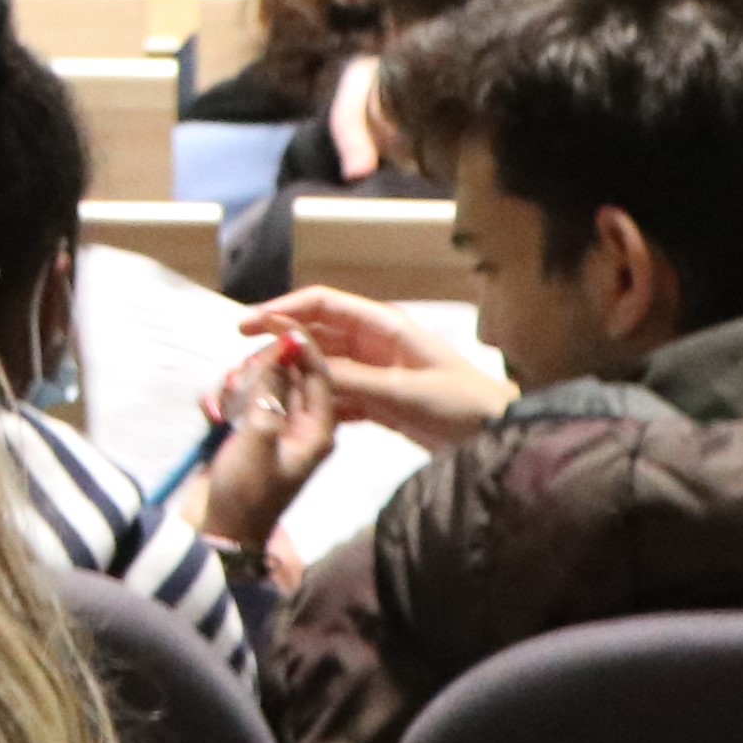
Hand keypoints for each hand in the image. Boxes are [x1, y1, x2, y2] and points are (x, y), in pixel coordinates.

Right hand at [191, 328, 344, 567]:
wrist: (216, 539)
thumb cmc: (245, 495)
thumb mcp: (259, 438)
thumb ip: (271, 390)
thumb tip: (281, 348)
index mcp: (318, 429)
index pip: (318, 369)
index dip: (296, 340)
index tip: (267, 320)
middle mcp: (301, 425)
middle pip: (289, 372)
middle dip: (261, 368)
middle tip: (238, 380)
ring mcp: (274, 429)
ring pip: (262, 382)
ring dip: (239, 383)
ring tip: (222, 402)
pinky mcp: (249, 434)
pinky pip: (242, 399)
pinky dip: (226, 399)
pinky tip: (212, 411)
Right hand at [230, 285, 516, 449]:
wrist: (499, 438)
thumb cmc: (462, 404)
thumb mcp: (404, 391)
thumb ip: (350, 378)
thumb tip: (298, 362)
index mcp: (384, 326)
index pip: (322, 305)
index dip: (282, 310)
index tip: (246, 326)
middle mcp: (374, 343)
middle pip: (315, 335)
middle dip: (279, 347)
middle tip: (244, 369)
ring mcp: (374, 373)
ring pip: (321, 368)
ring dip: (292, 378)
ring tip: (258, 396)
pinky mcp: (377, 402)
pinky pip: (334, 396)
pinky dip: (313, 404)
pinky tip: (292, 418)